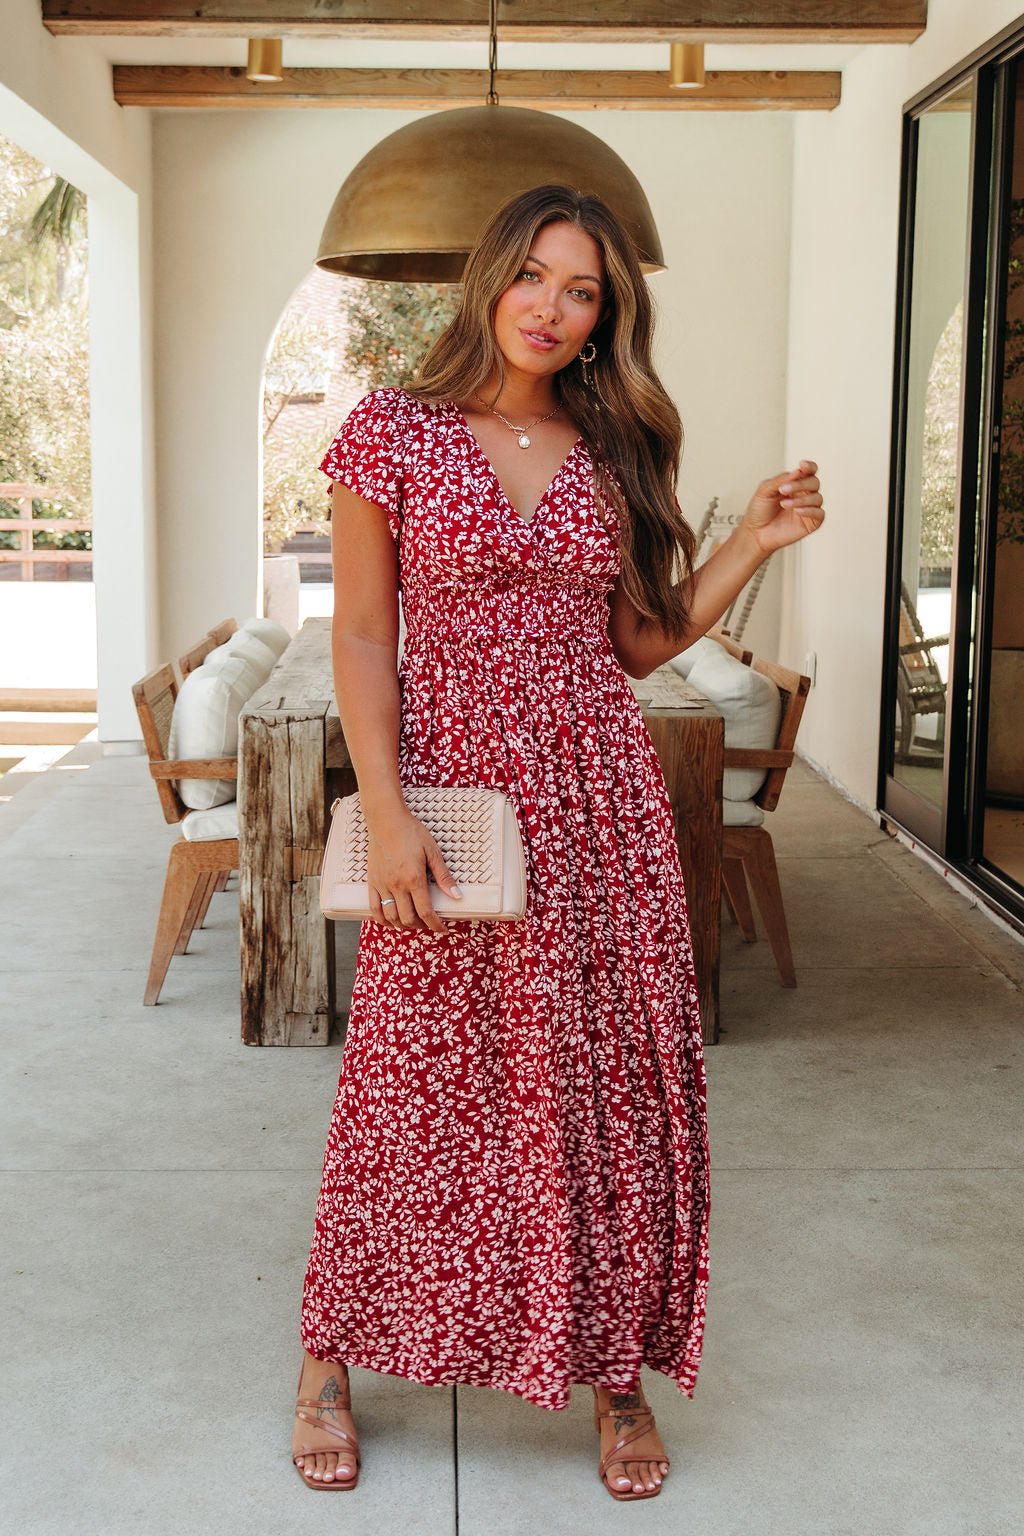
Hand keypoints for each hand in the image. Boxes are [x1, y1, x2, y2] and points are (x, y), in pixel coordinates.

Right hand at [365, 809, 462, 931]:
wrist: (386, 820)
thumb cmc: (411, 832)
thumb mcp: (432, 852)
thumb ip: (443, 876)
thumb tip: (457, 896)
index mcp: (414, 878)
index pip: (425, 912)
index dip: (436, 925)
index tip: (443, 929)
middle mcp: (396, 885)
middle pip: (408, 919)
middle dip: (421, 927)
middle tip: (430, 924)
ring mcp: (382, 885)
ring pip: (391, 917)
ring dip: (404, 926)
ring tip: (414, 923)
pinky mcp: (372, 882)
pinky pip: (374, 909)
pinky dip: (382, 920)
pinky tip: (391, 922)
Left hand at [740, 459, 824, 555]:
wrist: (755, 533)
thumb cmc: (759, 511)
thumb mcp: (764, 490)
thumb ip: (780, 480)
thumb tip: (797, 471)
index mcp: (794, 483)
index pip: (809, 471)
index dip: (809, 467)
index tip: (802, 465)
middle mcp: (804, 494)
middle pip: (814, 482)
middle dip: (800, 484)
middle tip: (783, 490)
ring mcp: (809, 508)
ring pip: (817, 498)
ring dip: (801, 499)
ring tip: (784, 504)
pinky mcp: (811, 523)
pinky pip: (819, 513)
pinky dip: (809, 510)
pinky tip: (797, 511)